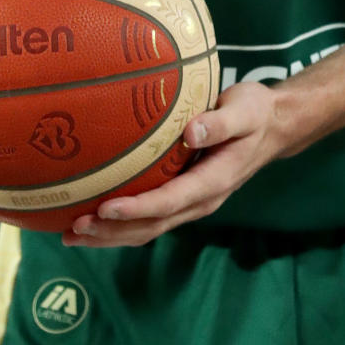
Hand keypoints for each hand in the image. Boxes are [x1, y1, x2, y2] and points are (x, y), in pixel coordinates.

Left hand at [61, 81, 281, 247]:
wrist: (273, 125)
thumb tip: (191, 132)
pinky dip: (121, 223)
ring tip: (71, 234)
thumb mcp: (245, 110)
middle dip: (113, 230)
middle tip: (73, 227)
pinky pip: (150, 217)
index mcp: (214, 181)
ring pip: (148, 228)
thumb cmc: (255, 112)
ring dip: (111, 235)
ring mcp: (192, 202)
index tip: (105, 207)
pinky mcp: (184, 195)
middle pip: (152, 225)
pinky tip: (94, 218)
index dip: (137, 208)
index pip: (170, 201)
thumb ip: (220, 122)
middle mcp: (201, 200)